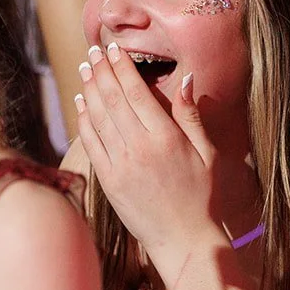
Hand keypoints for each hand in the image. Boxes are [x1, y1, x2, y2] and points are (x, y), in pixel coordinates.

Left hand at [74, 42, 226, 269]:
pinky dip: (84, 120)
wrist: (185, 241)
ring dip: (89, 89)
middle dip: (101, 71)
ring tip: (84, 69)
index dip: (122, 67)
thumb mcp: (207, 154)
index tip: (113, 48)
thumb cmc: (203, 197)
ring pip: (98, 118)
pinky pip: (91, 143)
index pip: (136, 93)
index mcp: (166, 138)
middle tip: (93, 51)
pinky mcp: (108, 182)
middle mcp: (140, 149)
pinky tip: (82, 103)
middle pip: (113, 99)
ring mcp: (121, 166)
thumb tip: (187, 80)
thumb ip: (192, 116)